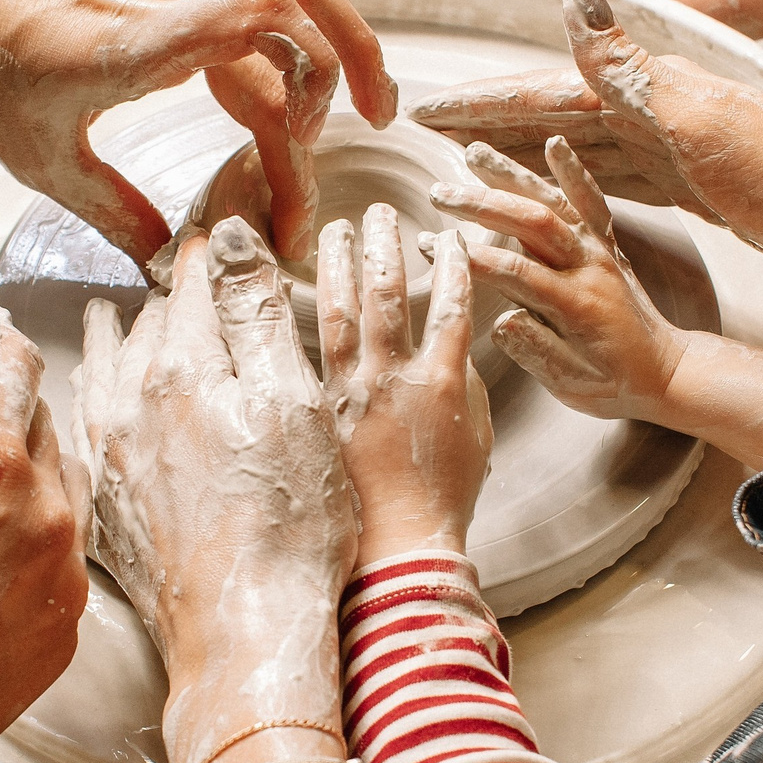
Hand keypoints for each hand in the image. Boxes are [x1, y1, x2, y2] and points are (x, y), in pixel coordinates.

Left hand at [0, 0, 398, 266]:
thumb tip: (167, 262)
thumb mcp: (36, 157)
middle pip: (299, 20)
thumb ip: (112, 211)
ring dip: (340, 27)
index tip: (287, 202)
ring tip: (358, 90)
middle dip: (343, 90)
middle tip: (360, 152)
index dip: (302, 133)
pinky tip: (306, 8)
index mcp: (141, 41)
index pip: (269, 57)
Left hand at [73, 219, 358, 762]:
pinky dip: (89, 394)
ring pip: (103, 371)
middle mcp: (130, 404)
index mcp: (183, 370)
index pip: (195, 288)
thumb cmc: (290, 524)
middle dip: (166, 292)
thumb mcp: (296, 404)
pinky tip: (91, 395)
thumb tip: (227, 238)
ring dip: (112, 335)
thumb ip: (258, 315)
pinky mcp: (106, 502)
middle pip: (146, 324)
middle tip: (174, 267)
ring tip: (106, 310)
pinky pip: (84, 425)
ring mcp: (111, 455)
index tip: (215, 234)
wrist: (244, 630)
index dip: (211, 257)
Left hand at [317, 205, 490, 559]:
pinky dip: (295, 312)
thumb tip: (449, 346)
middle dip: (382, 243)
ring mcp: (345, 391)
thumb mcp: (475, 435)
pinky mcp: (312, 410)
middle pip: (385, 291)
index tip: (447, 236)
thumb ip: (460, 382)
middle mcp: (389, 376)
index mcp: (440, 380)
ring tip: (337, 230)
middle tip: (378, 212)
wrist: (395, 551)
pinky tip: (288, 288)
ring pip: (338, 309)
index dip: (451, 263)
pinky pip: (303, 348)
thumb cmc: (441, 500)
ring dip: (338, 262)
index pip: (451, 301)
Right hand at [409, 0, 762, 304]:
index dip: (490, 101)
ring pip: (586, 149)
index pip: (551, 91)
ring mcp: (684, 151)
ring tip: (481, 162)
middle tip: (436, 133)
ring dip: (531, 153)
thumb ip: (628, 63)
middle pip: (560, 116)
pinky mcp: (706, 191)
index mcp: (657, 91)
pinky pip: (622, 180)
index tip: (434, 108)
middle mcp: (665, 112)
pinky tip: (566, 191)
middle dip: (496, 123)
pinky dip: (582, 183)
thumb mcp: (700, 118)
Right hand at [430, 138, 692, 423]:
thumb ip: (537, 352)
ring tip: (474, 152)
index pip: (516, 272)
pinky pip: (591, 202)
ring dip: (513, 175)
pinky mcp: (607, 244)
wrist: (666, 370)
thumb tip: (501, 321)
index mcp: (577, 305)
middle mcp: (590, 268)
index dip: (471, 258)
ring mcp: (600, 251)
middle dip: (482, 204)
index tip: (430, 245)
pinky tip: (553, 143)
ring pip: (555, 202)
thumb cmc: (614, 384)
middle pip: (533, 223)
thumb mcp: (572, 385)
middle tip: (439, 193)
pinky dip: (573, 171)